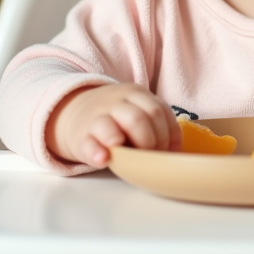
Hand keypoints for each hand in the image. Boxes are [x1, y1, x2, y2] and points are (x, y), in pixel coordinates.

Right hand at [47, 83, 180, 167]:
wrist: (77, 112)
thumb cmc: (118, 118)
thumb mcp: (138, 109)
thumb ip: (157, 123)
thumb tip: (176, 152)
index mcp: (136, 94)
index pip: (158, 110)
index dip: (168, 134)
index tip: (168, 151)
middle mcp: (116, 102)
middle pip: (138, 118)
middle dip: (150, 142)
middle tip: (150, 156)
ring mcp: (96, 118)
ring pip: (111, 126)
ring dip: (124, 142)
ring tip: (130, 155)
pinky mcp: (80, 137)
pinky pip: (89, 143)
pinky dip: (97, 152)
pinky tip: (104, 159)